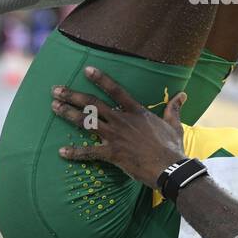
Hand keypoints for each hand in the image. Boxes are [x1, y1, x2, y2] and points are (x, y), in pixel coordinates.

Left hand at [51, 66, 187, 187]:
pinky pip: (90, 152)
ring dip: (68, 114)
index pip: (116, 90)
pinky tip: (62, 152)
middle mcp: (123, 120)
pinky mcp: (113, 154)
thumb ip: (174, 108)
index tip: (86, 69)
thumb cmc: (173, 147)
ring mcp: (116, 137)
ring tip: (54, 107)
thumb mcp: (175, 124)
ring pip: (87, 122)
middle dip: (73, 95)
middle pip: (93, 104)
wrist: (170, 168)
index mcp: (136, 112)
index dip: (101, 79)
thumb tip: (183, 94)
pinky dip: (75, 152)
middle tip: (56, 90)